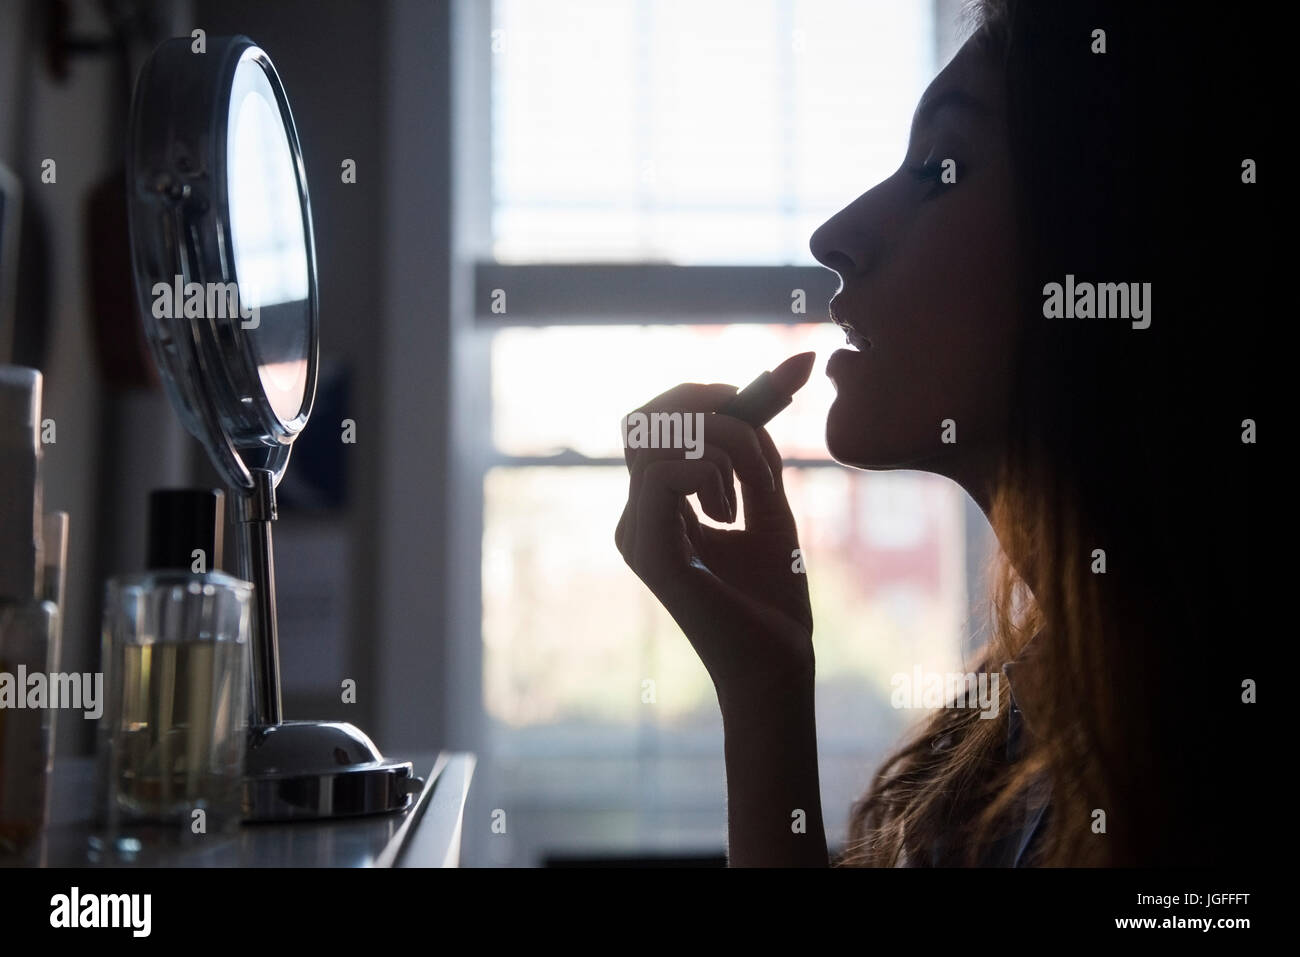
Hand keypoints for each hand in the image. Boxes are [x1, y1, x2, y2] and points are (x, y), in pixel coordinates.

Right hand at [615, 382, 813, 702]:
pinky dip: (711, 470)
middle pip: (642, 421)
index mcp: (656, 508)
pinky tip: (736, 510)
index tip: (766, 389)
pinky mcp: (649, 554)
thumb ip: (753, 450)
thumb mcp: (768, 502)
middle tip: (755, 433)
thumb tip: (765, 385)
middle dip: (705, 405)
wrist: (779, 664)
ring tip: (757, 490)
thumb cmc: (774, 595)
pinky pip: (664, 475)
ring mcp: (636, 535)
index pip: (653, 424)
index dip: (700, 393)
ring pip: (660, 441)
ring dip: (725, 444)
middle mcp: (636, 518)